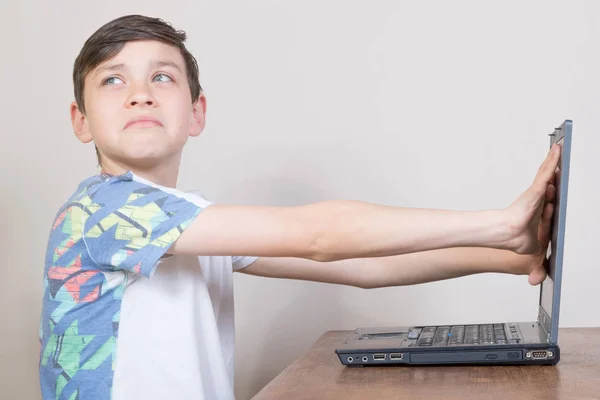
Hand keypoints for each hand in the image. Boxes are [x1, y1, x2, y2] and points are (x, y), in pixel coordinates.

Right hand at [503, 144, 559, 283]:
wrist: (507, 234)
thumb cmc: (517, 238)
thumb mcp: (535, 250)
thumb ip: (537, 264)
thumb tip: (536, 281)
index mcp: (539, 210)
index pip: (549, 195)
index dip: (554, 186)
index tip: (557, 179)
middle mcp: (538, 198)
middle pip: (549, 178)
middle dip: (554, 166)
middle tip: (559, 152)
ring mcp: (537, 192)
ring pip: (549, 172)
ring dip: (555, 159)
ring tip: (561, 145)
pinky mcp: (537, 189)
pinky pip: (548, 171)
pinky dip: (554, 160)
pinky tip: (559, 150)